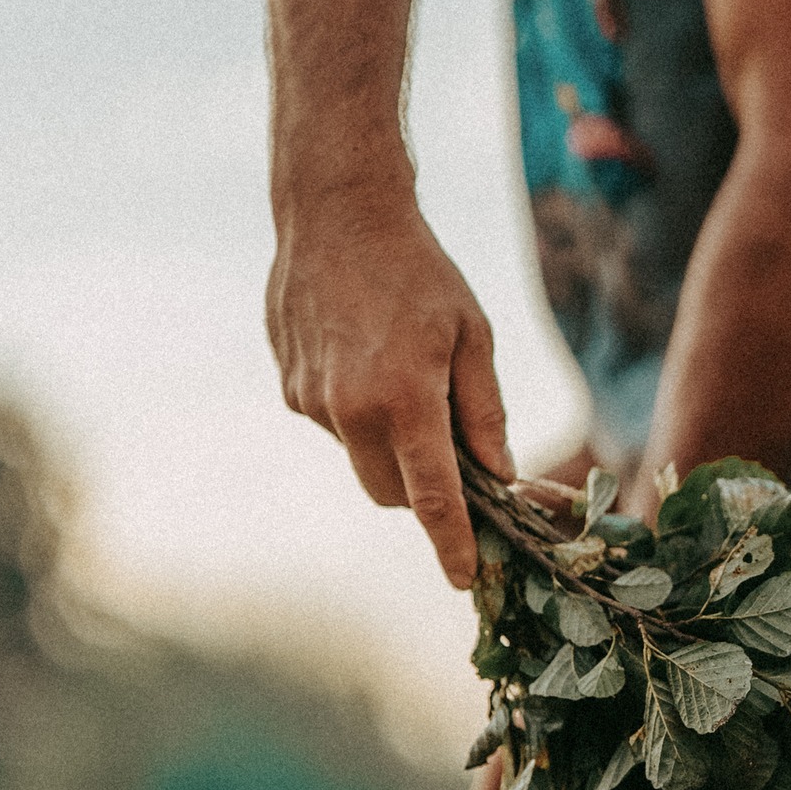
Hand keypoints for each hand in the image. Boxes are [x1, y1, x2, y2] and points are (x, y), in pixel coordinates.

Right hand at [267, 201, 512, 588]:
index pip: (433, 498)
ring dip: (385, 442)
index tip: (463, 578)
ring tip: (394, 371)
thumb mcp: (472, 335)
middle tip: (444, 448)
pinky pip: (332, 426)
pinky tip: (360, 356)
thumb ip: (484, 412)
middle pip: (391, 494)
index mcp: (406, 401)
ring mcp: (315, 405)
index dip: (451, 544)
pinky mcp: (292, 391)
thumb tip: (498, 475)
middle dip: (418, 490)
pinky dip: (354, 411)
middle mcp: (352, 413)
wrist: (336, 212)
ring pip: (361, 460)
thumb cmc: (418, 271)